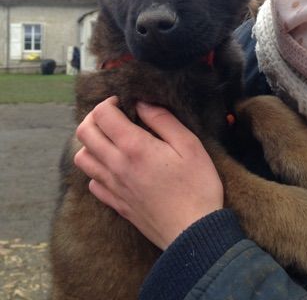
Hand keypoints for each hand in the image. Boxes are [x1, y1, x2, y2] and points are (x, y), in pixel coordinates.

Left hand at [74, 97, 223, 249]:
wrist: (194, 233)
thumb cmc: (197, 186)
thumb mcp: (190, 145)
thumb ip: (163, 120)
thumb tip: (142, 104)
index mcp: (134, 147)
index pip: (102, 115)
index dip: (109, 102)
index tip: (124, 102)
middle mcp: (116, 165)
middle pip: (84, 133)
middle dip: (94, 117)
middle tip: (114, 117)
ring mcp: (113, 186)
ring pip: (82, 158)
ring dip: (91, 143)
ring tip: (111, 141)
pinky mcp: (116, 204)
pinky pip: (92, 183)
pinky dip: (97, 170)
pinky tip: (114, 167)